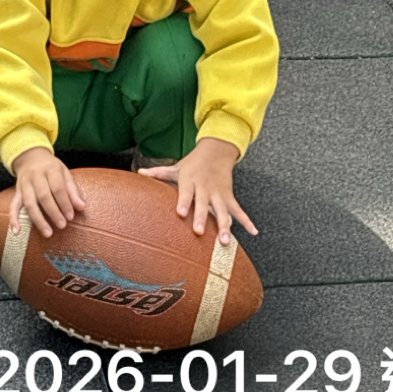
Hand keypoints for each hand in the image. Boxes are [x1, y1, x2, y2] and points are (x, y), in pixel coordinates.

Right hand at [10, 147, 85, 237]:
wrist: (30, 157)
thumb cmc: (51, 168)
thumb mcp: (64, 172)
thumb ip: (72, 190)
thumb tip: (81, 207)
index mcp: (50, 168)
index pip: (57, 187)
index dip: (64, 203)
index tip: (71, 216)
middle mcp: (35, 175)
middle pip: (43, 196)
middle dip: (53, 212)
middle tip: (62, 225)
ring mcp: (24, 184)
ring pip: (29, 203)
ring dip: (38, 220)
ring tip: (48, 233)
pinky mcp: (17, 192)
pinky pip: (13, 206)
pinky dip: (14, 219)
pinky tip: (17, 232)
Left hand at [138, 137, 255, 245]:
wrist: (217, 150)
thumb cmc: (193, 162)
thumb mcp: (176, 166)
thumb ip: (158, 173)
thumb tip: (139, 173)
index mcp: (190, 180)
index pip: (186, 192)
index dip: (183, 202)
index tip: (180, 214)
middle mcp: (205, 188)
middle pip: (204, 204)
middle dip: (203, 218)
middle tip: (200, 233)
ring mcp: (219, 193)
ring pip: (223, 210)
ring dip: (225, 226)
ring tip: (226, 241)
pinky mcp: (229, 196)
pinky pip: (239, 210)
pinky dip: (247, 221)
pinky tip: (253, 231)